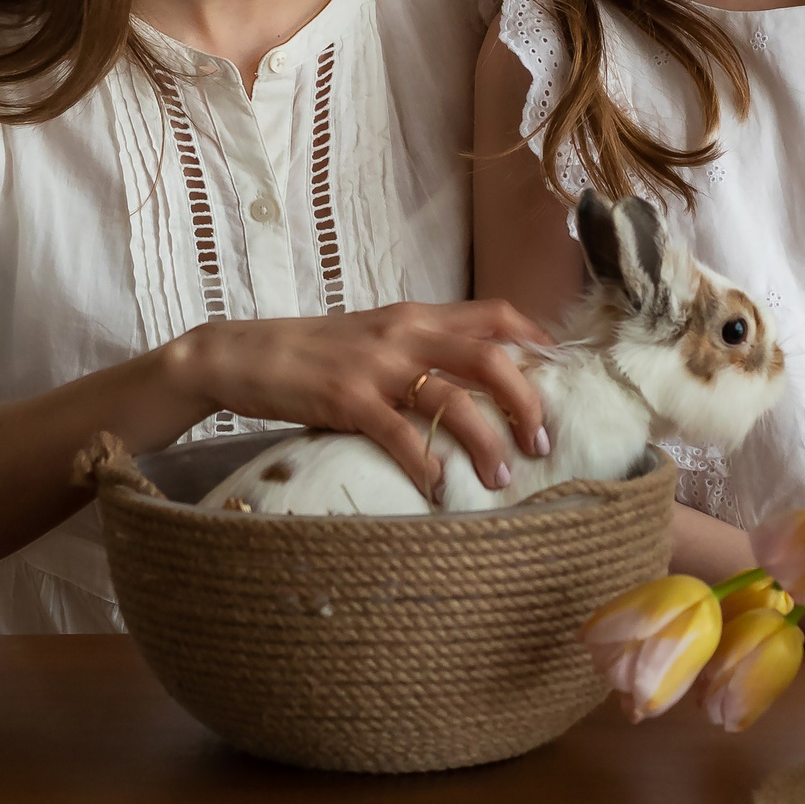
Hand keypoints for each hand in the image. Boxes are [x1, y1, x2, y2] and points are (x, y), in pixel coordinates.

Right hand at [167, 300, 551, 500]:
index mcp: (415, 315)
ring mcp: (375, 364)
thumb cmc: (311, 354)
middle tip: (542, 443)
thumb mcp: (373, 338)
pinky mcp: (345, 398)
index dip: (539, 341)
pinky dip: (427, 465)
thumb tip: (474, 384)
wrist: (240, 354)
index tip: (564, 378)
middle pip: (491, 357)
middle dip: (528, 402)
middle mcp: (403, 333)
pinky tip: (438, 490)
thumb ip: (419, 350)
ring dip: (487, 442)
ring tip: (501, 479)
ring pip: (455, 398)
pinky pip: (401, 434)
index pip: (496, 314)